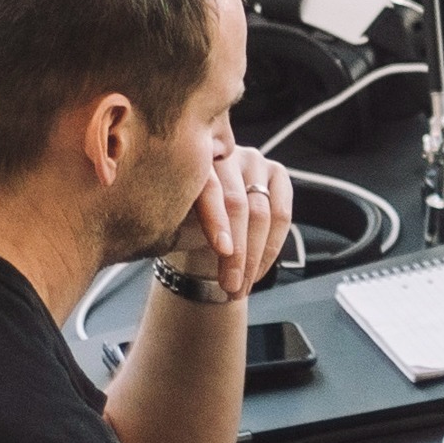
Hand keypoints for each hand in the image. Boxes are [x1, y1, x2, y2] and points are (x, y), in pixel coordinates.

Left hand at [163, 147, 294, 300]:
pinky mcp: (277, 174)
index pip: (209, 189)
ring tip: (241, 289)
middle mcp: (226, 154)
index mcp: (193, 160)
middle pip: (238, 204)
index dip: (218, 220)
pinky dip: (271, 249)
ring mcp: (254, 160)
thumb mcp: (172, 223)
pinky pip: (282, 215)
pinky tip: (258, 272)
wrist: (204, 226)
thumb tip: (161, 239)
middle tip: (231, 287)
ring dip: (254, 258)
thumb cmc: (184, 224)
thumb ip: (174, 223)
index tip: (222, 250)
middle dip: (238, 253)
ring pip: (262, 213)